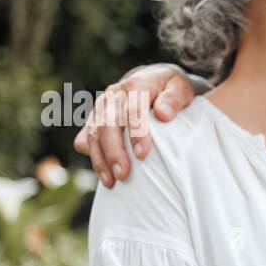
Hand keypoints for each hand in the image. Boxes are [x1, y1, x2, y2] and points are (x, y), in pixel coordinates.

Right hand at [75, 63, 194, 186]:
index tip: (142, 155)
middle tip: (122, 174)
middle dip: (113, 151)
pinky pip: (85, 139)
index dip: (136, 133)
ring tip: (111, 182)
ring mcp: (100, 108)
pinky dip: (93, 157)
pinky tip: (105, 175)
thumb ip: (174, 98)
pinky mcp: (93, 120)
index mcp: (136, 85)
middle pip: (107, 123)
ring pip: (93, 133)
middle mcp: (114, 95)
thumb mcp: (181, 88)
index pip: (133, 109)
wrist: (154, 83)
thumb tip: (163, 114)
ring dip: (100, 159)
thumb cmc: (170, 89)